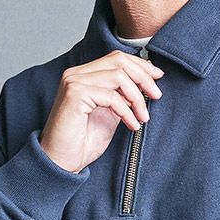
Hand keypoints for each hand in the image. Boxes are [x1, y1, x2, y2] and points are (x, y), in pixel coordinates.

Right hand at [38, 50, 164, 173]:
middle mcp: (76, 74)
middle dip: (143, 77)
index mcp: (84, 75)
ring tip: (143, 117)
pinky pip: (111, 97)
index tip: (158, 78)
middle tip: (156, 95)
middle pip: (119, 61)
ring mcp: (74, 82)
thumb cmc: (83, 141)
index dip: (140, 66)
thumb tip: (145, 85)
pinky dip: (127, 111)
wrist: (61, 161)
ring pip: (118, 77)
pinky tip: (132, 125)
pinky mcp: (75, 95)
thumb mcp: (110, 114)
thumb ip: (123, 97)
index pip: (116, 58)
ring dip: (137, 98)